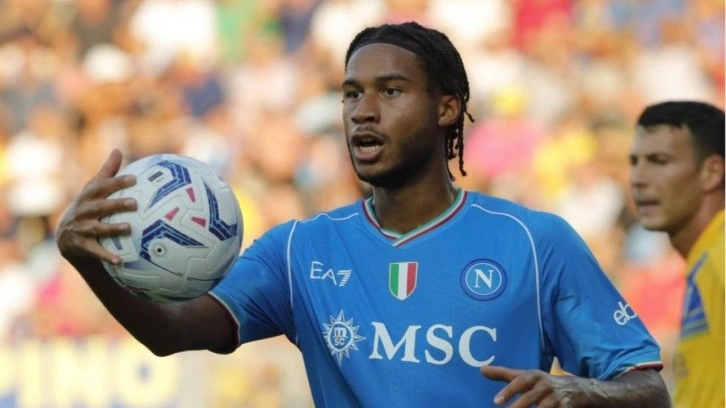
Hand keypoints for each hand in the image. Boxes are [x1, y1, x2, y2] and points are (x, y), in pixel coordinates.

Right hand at [56, 149, 136, 264]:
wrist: (67, 235)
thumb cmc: (88, 206)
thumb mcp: (94, 189)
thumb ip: (107, 172)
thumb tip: (118, 150)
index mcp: (88, 196)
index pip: (102, 186)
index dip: (117, 182)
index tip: (134, 179)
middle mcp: (83, 211)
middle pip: (100, 207)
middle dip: (116, 204)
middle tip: (135, 202)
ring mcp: (81, 229)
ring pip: (98, 229)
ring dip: (113, 229)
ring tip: (129, 228)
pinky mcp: (81, 245)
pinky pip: (95, 251)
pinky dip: (107, 256)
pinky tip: (121, 260)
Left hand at [481, 365, 581, 407]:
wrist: (575, 389)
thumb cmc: (541, 383)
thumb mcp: (524, 376)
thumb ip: (503, 374)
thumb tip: (481, 370)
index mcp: (534, 376)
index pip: (520, 381)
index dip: (508, 391)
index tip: (496, 401)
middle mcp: (546, 385)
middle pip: (530, 397)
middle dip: (518, 407)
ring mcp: (556, 398)